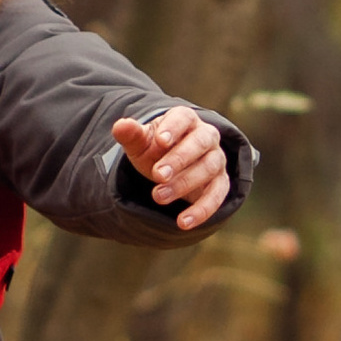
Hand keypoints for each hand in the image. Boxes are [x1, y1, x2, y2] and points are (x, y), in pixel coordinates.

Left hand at [113, 103, 229, 230]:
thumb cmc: (155, 149)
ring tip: (158, 197)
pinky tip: (183, 222)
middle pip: (199, 143)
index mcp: (186, 119)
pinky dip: (202, 210)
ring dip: (183, 184)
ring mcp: (216, 159)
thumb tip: (119, 126)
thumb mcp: (141, 143)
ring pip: (207, 169)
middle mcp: (206, 136)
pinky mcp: (220, 182)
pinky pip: (217, 195)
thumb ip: (131, 134)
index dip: (173, 128)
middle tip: (157, 175)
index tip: (160, 141)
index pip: (183, 118)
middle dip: (178, 159)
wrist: (170, 167)